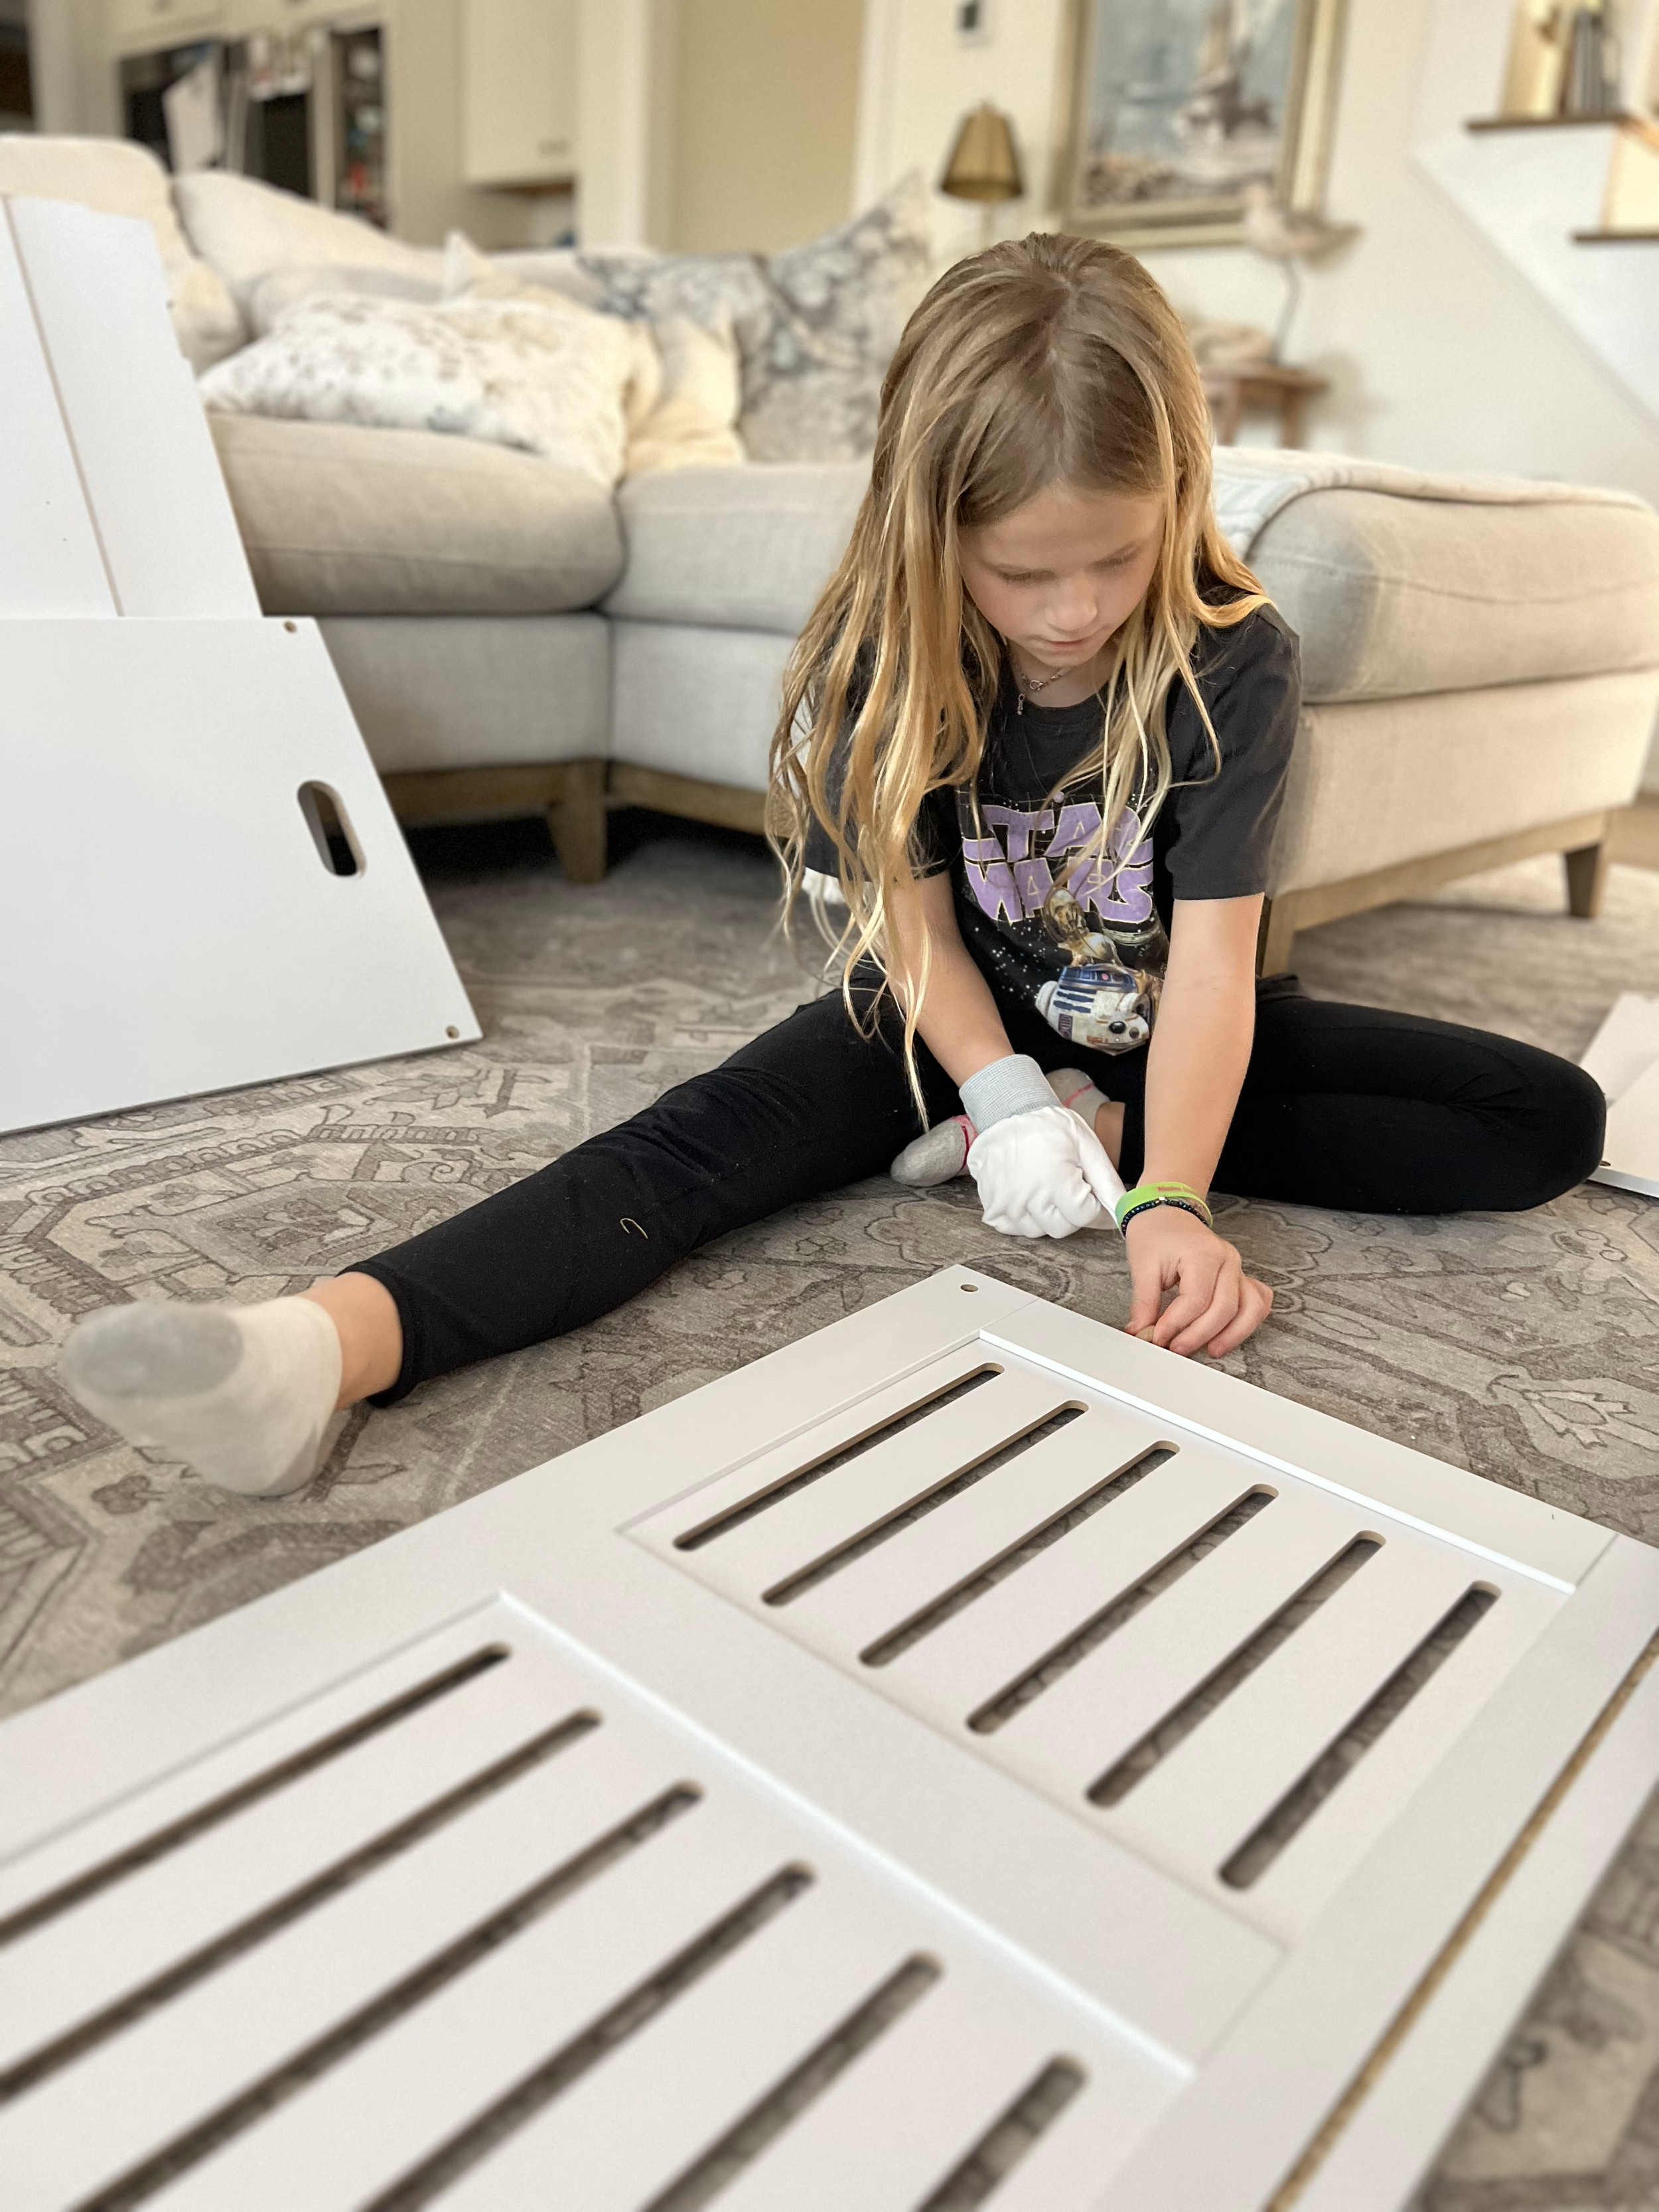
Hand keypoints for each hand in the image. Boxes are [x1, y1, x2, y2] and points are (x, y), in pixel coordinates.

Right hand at [968, 1106, 1122, 1238]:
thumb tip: (1123, 1210)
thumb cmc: (1048, 1127)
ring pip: (1038, 1231)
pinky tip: (1027, 1197)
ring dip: (1046, 1216)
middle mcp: (1029, 1198)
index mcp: (1056, 1181)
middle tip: (1067, 1188)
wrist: (1005, 1112)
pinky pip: (1013, 1229)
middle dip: (1071, 1213)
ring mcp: (1006, 1204)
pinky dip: (1023, 1218)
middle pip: (1062, 1228)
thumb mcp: (1085, 1145)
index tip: (1088, 1191)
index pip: (1085, 1216)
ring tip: (1045, 1189)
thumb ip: (1106, 1181)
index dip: (1092, 1205)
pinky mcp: (991, 1207)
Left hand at [1124, 1205, 1272, 1356]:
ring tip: (1210, 1351)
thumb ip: (1144, 1303)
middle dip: (1199, 1335)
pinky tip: (1231, 1333)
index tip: (1157, 1338)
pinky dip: (1248, 1321)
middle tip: (1176, 1349)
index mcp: (1203, 1253)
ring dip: (1232, 1335)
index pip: (1196, 1300)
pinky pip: (1257, 1302)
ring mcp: (1238, 1268)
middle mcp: (1227, 1260)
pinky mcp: (1240, 1277)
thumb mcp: (1142, 1266)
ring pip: (1249, 1309)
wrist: (1167, 1213)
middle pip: (1224, 1309)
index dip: (1176, 1325)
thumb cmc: (1155, 1232)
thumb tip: (1141, 1333)